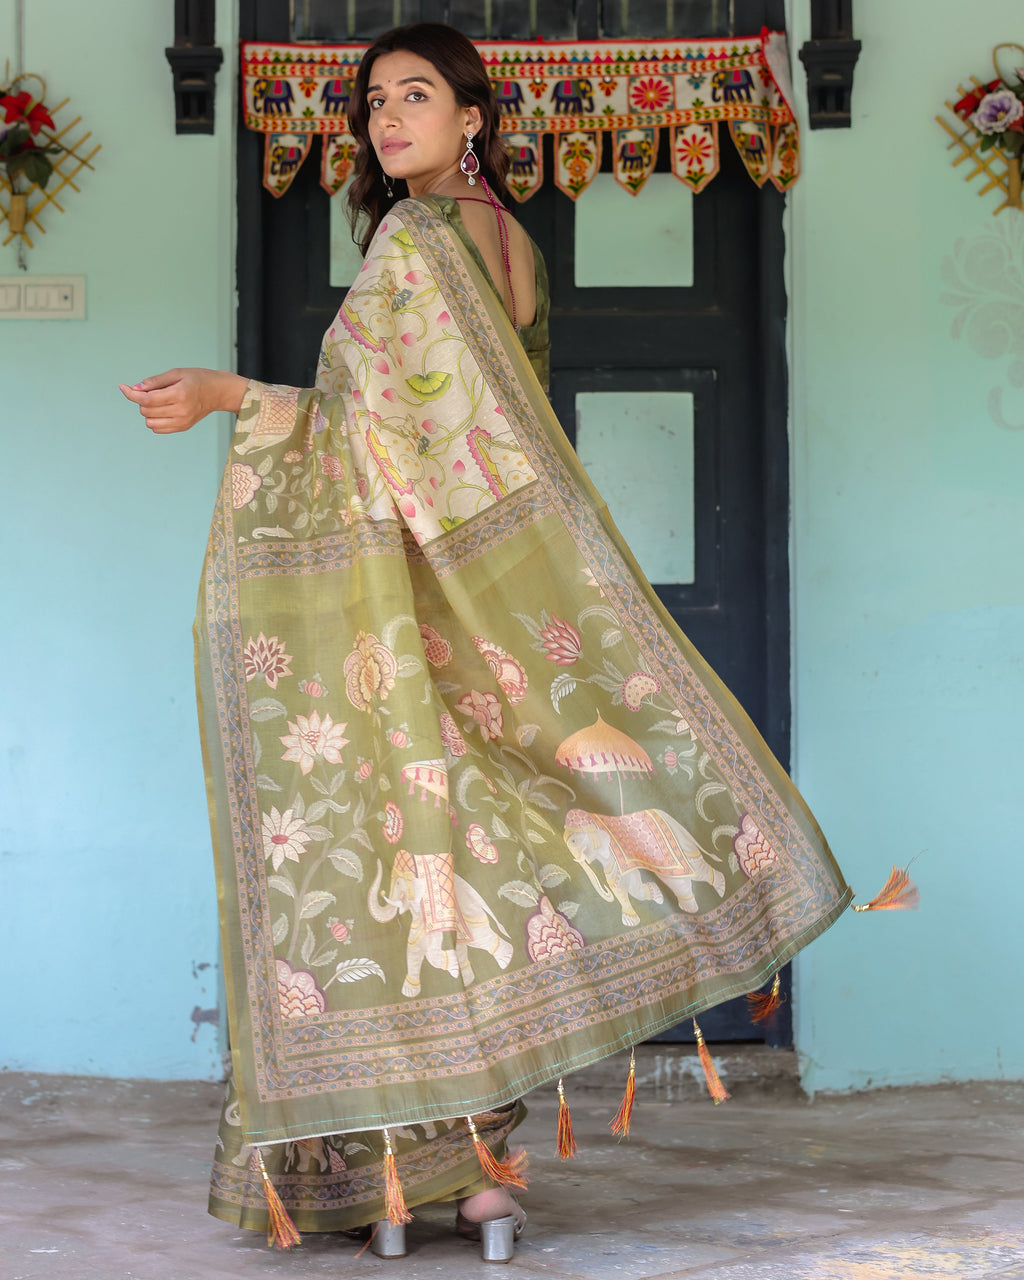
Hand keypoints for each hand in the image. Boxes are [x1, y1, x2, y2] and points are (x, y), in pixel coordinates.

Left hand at [119, 368, 247, 433]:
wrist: (218, 392)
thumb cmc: (197, 379)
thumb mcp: (176, 373)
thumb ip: (154, 381)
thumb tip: (135, 389)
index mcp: (179, 394)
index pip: (147, 399)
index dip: (132, 394)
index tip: (123, 387)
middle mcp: (181, 410)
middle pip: (146, 410)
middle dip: (142, 400)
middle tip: (153, 390)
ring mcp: (182, 421)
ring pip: (150, 422)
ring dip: (148, 411)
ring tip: (159, 401)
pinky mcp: (183, 427)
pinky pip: (158, 429)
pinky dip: (154, 420)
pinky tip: (162, 410)